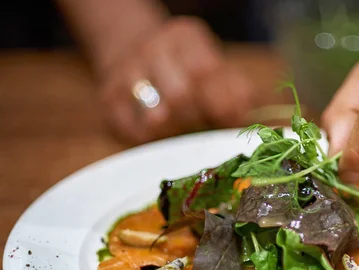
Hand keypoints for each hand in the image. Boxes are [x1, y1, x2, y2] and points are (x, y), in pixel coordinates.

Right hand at [100, 16, 253, 143]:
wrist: (134, 54)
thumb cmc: (186, 71)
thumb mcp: (215, 68)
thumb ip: (237, 92)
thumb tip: (245, 118)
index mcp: (183, 37)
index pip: (204, 71)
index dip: (221, 102)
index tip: (228, 119)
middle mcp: (150, 48)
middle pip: (181, 97)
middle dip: (198, 119)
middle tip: (203, 124)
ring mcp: (125, 74)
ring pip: (158, 117)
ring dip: (177, 131)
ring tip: (182, 127)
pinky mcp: (109, 101)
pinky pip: (136, 133)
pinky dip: (155, 139)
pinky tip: (161, 130)